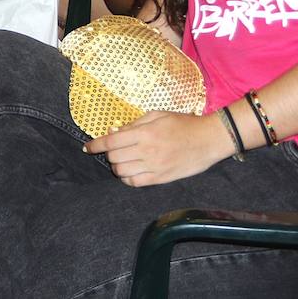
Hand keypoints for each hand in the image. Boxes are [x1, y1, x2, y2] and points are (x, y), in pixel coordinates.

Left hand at [83, 111, 230, 186]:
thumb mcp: (157, 115)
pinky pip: (135, 183)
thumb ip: (133, 124)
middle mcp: (147, 151)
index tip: (87, 147)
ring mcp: (154, 167)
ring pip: (122, 172)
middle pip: (114, 157)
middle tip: (113, 150)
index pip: (111, 142)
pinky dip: (127, 178)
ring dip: (117, 166)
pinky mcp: (161, 178)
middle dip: (109, 154)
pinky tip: (130, 171)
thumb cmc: (183, 123)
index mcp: (144, 133)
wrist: (209, 140)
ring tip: (122, 160)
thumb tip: (112, 131)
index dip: (95, 145)